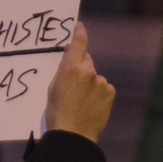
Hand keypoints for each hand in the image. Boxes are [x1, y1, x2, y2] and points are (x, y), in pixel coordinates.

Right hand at [44, 22, 114, 141]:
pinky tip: (90, 105)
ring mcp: (101, 82)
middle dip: (81, 67)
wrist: (73, 134)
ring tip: (81, 101)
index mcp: (70, 69)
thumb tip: (70, 55)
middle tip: (73, 85)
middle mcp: (88, 72)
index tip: (80, 26)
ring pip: (95, 76)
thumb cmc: (58, 112)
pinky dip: (98, 93)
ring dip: (90, 83)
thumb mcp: (53, 88)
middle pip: (86, 61)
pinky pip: (103, 87)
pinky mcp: (109, 92)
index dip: (79, 33)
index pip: (78, 44)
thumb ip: (63, 69)